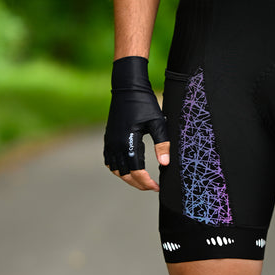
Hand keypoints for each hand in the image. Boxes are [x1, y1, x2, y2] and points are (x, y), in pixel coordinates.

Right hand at [103, 56, 169, 190]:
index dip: (146, 182)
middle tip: (152, 187)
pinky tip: (130, 167)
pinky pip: (110, 161)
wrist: (128, 87)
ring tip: (143, 180)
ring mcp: (110, 142)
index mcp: (128, 142)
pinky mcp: (108, 138)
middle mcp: (116, 145)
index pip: (136, 171)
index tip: (157, 187)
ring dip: (128, 177)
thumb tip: (165, 164)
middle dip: (138, 183)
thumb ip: (162, 143)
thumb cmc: (145, 103)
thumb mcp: (157, 122)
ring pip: (116, 170)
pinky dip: (119, 168)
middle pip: (125, 174)